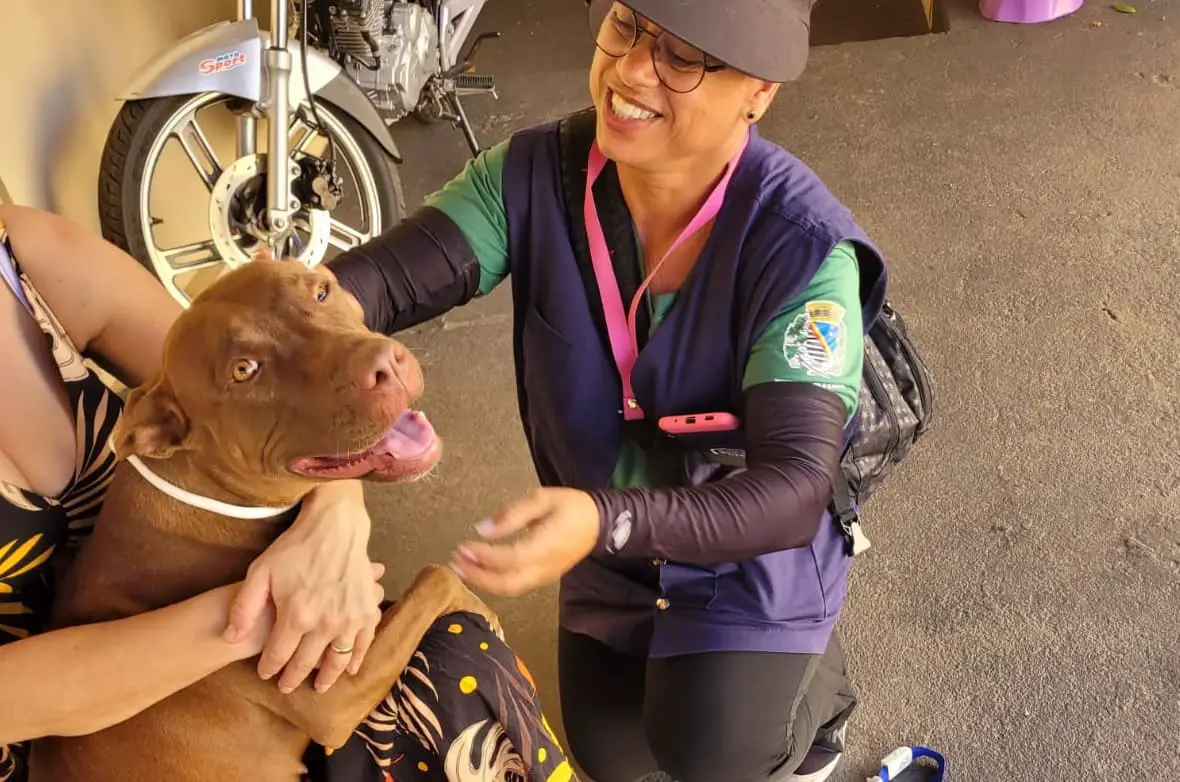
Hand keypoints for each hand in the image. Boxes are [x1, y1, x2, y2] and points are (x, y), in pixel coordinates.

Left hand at [223, 482, 385, 693]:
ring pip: (336, 660)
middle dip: (292, 677)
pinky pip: (363, 643)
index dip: (269, 668)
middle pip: (306, 663)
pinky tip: (350, 668)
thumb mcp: (260, 571)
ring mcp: (349, 619)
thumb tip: (230, 638)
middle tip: (285, 686)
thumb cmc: (295, 547)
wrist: (335, 526)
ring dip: (326, 677)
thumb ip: (244, 607)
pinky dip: (356, 658)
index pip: (278, 655)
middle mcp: (324, 623)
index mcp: (296, 616)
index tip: (264, 673)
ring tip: (318, 686)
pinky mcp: (366, 610)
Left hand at [450, 487, 600, 596]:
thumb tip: (482, 529)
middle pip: (507, 583)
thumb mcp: (542, 498)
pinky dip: (494, 582)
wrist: (599, 523)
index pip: (510, 559)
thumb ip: (512, 513)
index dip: (484, 556)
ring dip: (482, 582)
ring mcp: (545, 576)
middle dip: (477, 577)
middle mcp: (545, 566)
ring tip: (461, 568)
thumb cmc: (571, 506)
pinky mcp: (544, 578)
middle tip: (454, 562)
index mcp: (546, 545)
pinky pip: (516, 586)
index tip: (463, 546)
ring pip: (510, 589)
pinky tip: (480, 570)